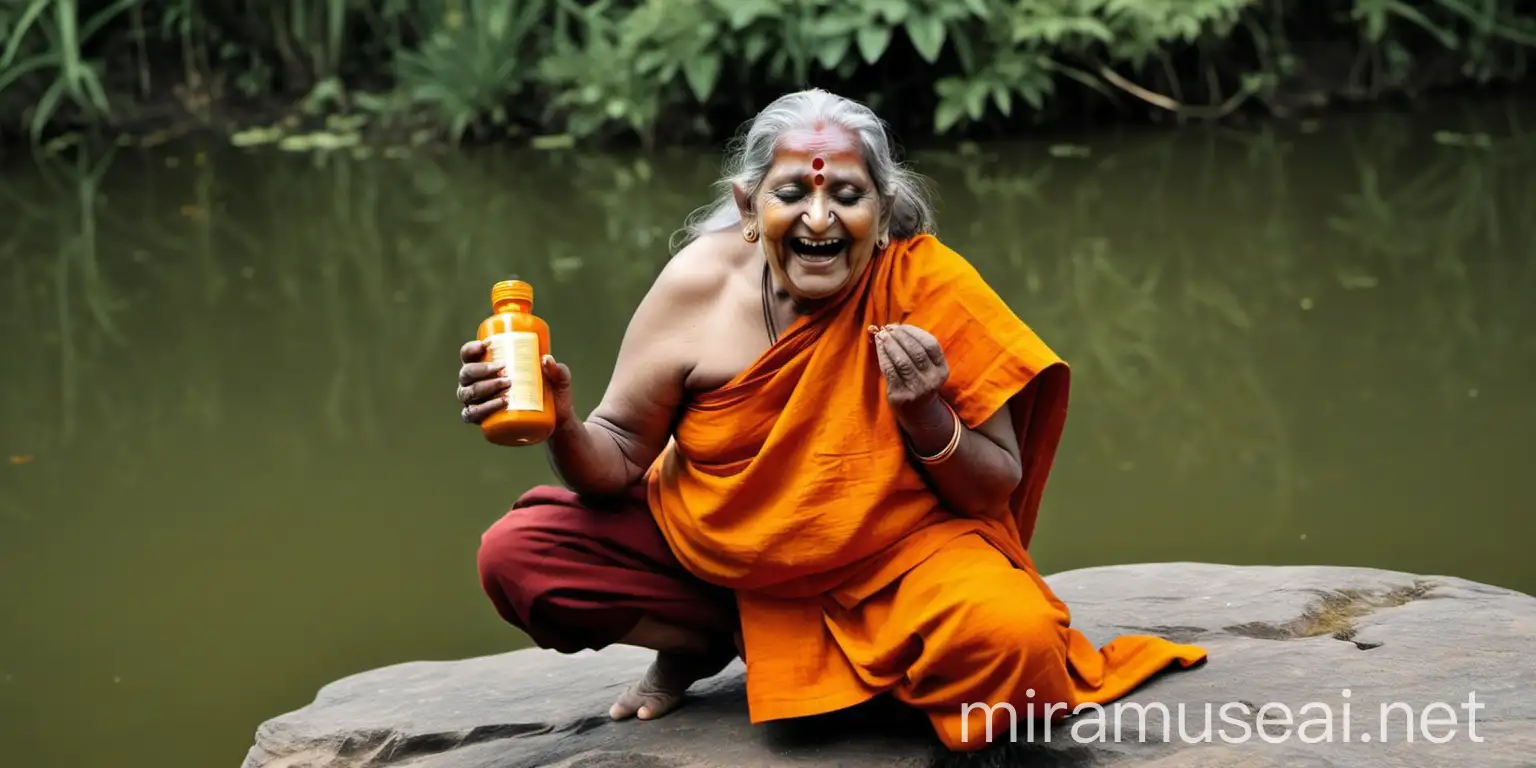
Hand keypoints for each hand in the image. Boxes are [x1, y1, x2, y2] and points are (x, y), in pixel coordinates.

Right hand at [456, 342, 577, 429]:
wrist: (556, 422)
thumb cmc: (551, 394)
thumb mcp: (560, 380)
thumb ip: (558, 370)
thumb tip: (547, 359)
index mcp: (485, 367)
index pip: (468, 355)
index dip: (471, 349)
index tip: (486, 345)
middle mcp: (474, 384)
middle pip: (466, 373)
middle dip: (481, 369)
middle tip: (503, 369)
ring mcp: (476, 403)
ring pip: (467, 392)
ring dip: (484, 387)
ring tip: (506, 385)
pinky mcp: (482, 420)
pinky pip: (472, 414)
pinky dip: (483, 408)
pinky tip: (499, 403)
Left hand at [871, 323, 948, 412]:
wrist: (918, 412)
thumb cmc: (920, 381)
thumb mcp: (928, 367)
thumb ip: (917, 348)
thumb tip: (894, 327)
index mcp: (942, 369)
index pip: (930, 344)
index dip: (914, 332)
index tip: (901, 326)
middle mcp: (932, 379)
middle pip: (916, 351)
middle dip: (900, 336)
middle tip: (888, 329)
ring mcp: (916, 389)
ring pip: (902, 360)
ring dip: (890, 344)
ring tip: (882, 335)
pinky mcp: (900, 395)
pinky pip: (889, 371)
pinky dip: (883, 356)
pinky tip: (879, 348)